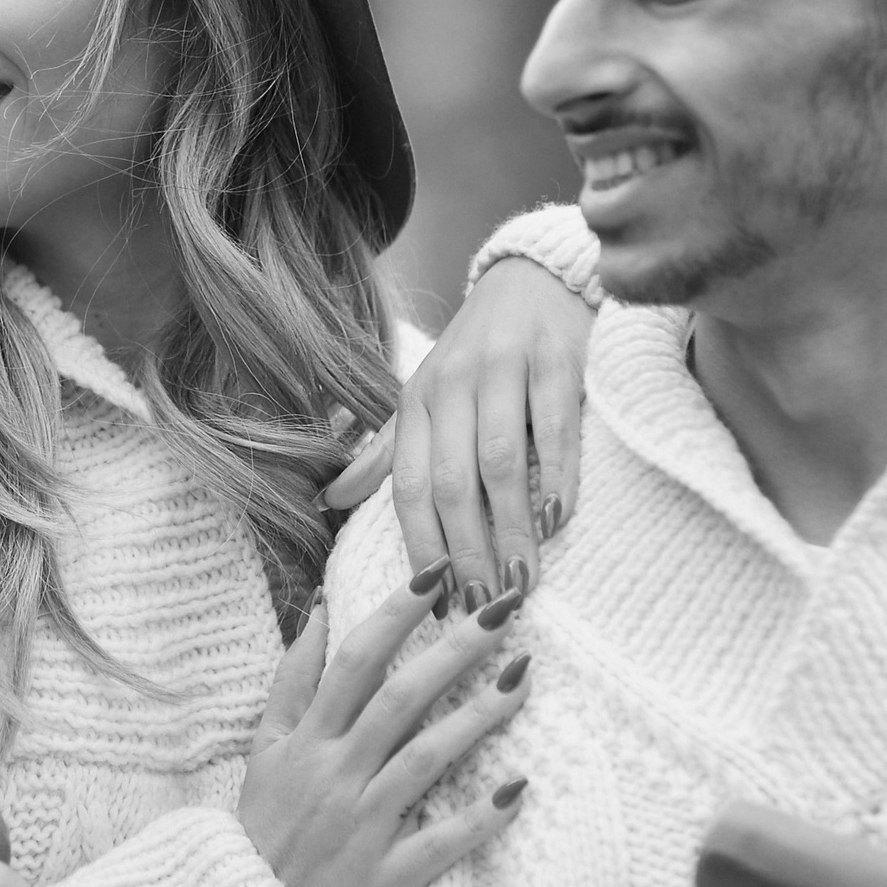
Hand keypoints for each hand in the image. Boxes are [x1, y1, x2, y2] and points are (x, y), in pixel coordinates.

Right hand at [237, 563, 531, 886]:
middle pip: (401, 699)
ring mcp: (364, 824)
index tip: (435, 574)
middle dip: (454, 649)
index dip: (394, 614)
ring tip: (522, 677)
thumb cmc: (268, 824)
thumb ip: (294, 679)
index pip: (356, 661)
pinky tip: (517, 788)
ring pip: (425, 760)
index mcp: (309, 739)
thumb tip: (319, 608)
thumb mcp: (266, 747)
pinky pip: (441, 842)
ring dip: (477, 718)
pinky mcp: (389, 875)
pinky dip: (478, 818)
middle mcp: (337, 773)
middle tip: (503, 608)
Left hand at [323, 256, 591, 608]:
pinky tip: (557, 521)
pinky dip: (556, 478)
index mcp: (415, 401)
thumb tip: (328, 500)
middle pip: (452, 483)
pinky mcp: (553, 360)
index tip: (438, 604)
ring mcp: (502, 370)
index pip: (408, 486)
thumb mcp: (425, 398)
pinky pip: (553, 429)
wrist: (532, 279)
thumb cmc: (477, 354)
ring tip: (523, 582)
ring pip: (500, 462)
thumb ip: (385, 452)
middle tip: (485, 607)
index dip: (421, 548)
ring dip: (512, 529)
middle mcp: (451, 384)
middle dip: (467, 552)